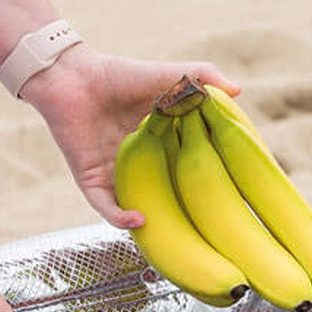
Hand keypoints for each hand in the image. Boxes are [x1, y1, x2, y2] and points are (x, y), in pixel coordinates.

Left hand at [21, 45, 238, 227]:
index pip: (185, 175)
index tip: (229, 195)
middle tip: (209, 225)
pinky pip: (107, 208)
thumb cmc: (121, 75)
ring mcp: (116, 178)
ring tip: (178, 236)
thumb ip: (202, 77)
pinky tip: (139, 219)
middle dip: (183, 217)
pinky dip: (121, 218)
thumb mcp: (169, 76)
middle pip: (165, 200)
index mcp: (160, 149)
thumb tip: (237, 91)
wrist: (74, 77)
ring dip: (154, 226)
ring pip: (137, 212)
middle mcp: (140, 169)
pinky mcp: (92, 182)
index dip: (203, 185)